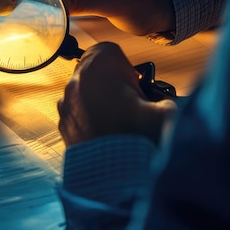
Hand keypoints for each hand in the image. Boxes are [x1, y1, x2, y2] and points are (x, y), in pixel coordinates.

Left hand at [58, 42, 176, 146]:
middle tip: (131, 105)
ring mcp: (65, 106)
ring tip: (120, 125)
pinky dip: (91, 121)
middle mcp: (75, 83)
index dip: (125, 66)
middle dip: (112, 84)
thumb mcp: (167, 111)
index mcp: (97, 68)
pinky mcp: (63, 128)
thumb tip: (164, 102)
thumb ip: (165, 97)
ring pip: (84, 94)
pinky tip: (109, 137)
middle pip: (94, 73)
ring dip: (100, 103)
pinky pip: (79, 115)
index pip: (107, 50)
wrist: (115, 179)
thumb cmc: (139, 141)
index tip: (137, 83)